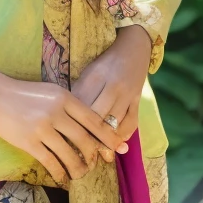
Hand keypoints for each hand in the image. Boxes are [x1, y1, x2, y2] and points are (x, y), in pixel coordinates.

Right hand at [0, 63, 122, 182]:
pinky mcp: (28, 141)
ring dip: (78, 168)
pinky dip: (59, 172)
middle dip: (94, 155)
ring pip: (69, 154)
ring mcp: (42, 128)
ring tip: (81, 174)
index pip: (94, 120)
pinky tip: (63, 178)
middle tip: (97, 163)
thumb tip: (89, 123)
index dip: (108, 136)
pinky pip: (50, 161)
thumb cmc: (24, 93)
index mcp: (66, 98)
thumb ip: (69, 105)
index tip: (118, 147)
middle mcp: (57, 112)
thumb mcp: (52, 92)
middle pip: (85, 139)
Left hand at [71, 25, 151, 146]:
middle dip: (87, 136)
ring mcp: (128, 94)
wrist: (134, 48)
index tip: (63, 139)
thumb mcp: (88, 72)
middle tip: (76, 152)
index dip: (72, 123)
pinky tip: (114, 144)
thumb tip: (66, 118)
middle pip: (98, 117)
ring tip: (94, 154)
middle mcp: (113, 85)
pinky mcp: (138, 100)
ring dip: (104, 140)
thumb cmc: (105, 62)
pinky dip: (122, 136)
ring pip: (114, 123)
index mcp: (96, 76)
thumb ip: (79, 93)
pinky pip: (131, 123)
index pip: (82, 105)